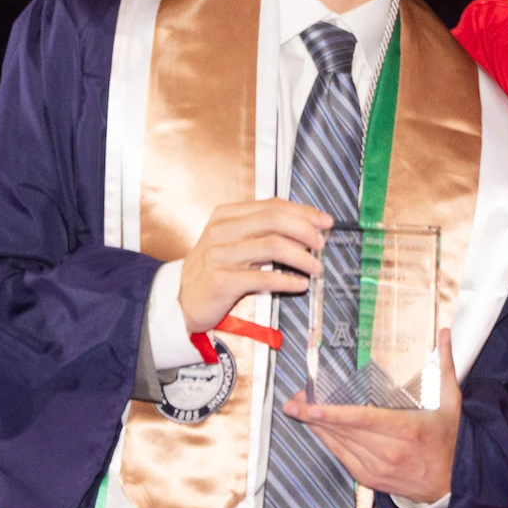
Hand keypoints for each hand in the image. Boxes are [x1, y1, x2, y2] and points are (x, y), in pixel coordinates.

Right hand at [178, 198, 331, 333]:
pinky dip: (287, 281)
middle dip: (306, 230)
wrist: (181, 301)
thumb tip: (306, 228)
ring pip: (273, 246)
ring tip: (316, 267)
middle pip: (274, 220)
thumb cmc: (215, 269)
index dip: (304, 212)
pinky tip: (300, 284)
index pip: (272, 205)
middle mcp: (221, 231)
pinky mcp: (221, 281)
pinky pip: (263, 278)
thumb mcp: (232, 242)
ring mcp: (219, 255)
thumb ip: (261, 231)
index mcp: (226, 216)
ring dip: (302, 257)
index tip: (325, 222)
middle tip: (322, 244)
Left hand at [284, 329, 460, 503]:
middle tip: (295, 402)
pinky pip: (343, 459)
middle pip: (343, 432)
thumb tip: (443, 334)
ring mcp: (378, 468)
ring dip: (318, 430)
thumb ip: (445, 365)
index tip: (309, 406)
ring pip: (339, 446)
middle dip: (314, 416)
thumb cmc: (451, 441)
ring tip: (300, 413)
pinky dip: (330, 444)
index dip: (331, 414)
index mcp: (406, 429)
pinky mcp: (372, 480)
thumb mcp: (451, 401)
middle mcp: (389, 451)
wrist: (454, 483)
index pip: (360, 419)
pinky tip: (320, 432)